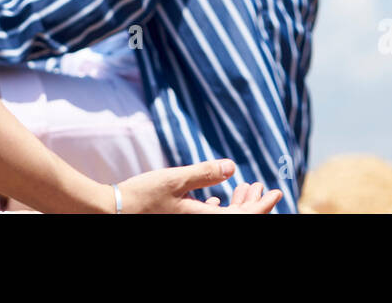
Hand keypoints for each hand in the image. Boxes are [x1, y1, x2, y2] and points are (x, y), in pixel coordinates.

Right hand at [114, 159, 282, 213]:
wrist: (113, 212)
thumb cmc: (142, 196)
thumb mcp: (174, 180)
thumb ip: (203, 173)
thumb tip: (232, 167)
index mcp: (203, 220)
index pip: (243, 217)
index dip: (263, 206)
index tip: (277, 192)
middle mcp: (199, 225)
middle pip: (236, 219)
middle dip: (251, 204)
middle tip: (261, 187)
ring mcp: (190, 224)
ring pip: (223, 219)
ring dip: (236, 205)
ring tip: (243, 188)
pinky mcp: (181, 222)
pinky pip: (208, 220)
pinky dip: (219, 209)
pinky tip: (216, 199)